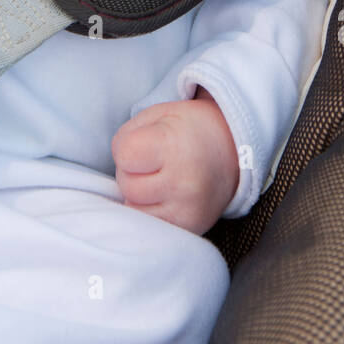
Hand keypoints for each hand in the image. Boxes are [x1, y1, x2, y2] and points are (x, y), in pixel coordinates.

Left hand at [111, 87, 239, 235]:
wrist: (233, 149)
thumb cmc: (187, 129)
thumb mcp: (157, 116)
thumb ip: (127, 138)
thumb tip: (110, 180)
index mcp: (175, 146)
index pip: (123, 154)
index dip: (128, 147)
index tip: (147, 143)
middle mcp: (184, 182)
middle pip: (127, 185)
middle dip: (133, 172)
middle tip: (155, 162)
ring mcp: (189, 209)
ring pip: (135, 209)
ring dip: (139, 195)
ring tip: (161, 179)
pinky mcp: (191, 228)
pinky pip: (150, 226)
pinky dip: (151, 212)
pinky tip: (165, 196)